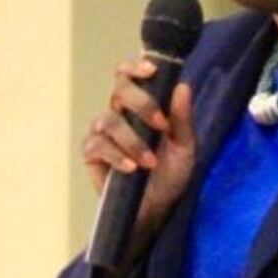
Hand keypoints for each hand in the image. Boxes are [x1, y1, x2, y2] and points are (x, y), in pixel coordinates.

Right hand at [80, 58, 197, 266]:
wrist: (156, 210)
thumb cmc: (171, 176)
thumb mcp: (186, 148)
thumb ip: (183, 119)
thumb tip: (183, 86)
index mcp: (141, 105)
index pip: (130, 76)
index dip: (136, 66)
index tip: (152, 70)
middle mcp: (119, 113)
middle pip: (119, 89)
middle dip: (141, 102)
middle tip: (160, 124)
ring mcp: (103, 133)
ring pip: (108, 120)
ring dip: (132, 139)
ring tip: (150, 161)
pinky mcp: (92, 154)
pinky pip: (97, 146)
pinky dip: (117, 156)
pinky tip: (131, 168)